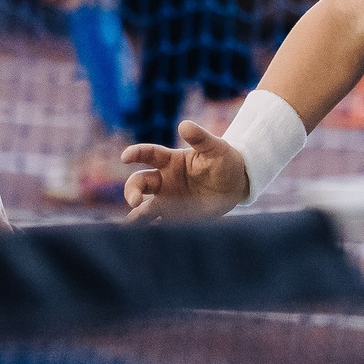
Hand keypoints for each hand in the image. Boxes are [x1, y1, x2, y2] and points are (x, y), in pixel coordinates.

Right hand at [122, 120, 248, 222]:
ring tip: (131, 226)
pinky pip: (160, 225)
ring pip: (144, 208)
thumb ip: (200, 138)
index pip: (148, 154)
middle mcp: (164, 181)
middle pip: (139, 183)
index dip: (135, 153)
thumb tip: (184, 124)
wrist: (237, 184)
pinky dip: (153, 231)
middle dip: (132, 191)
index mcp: (170, 161)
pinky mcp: (176, 217)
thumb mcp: (215, 147)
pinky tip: (150, 238)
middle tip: (135, 201)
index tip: (125, 157)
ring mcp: (169, 200)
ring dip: (136, 216)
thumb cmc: (224, 161)